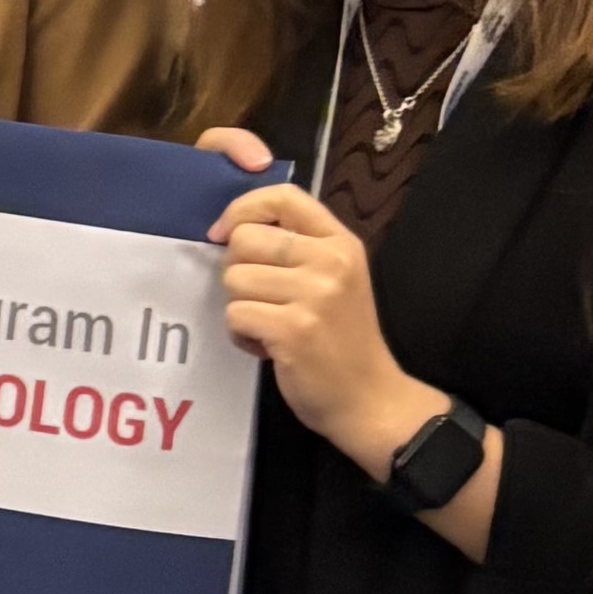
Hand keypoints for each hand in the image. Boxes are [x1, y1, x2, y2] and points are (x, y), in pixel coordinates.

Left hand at [208, 177, 425, 474]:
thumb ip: (296, 248)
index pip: (282, 196)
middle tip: (260, 298)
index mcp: (340, 242)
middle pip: (244, 239)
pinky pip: (235, 315)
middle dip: (237, 271)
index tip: (223, 233)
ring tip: (269, 326)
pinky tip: (268, 347)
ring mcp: (314, 295)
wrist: (369, 397)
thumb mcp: (334, 278)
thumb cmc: (342, 338)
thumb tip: (229, 229)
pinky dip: (241, 335)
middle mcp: (330, 261)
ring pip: (234, 279)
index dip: (242, 208)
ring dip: (240, 307)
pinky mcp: (293, 329)